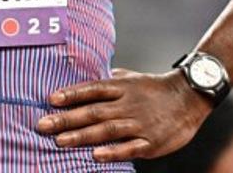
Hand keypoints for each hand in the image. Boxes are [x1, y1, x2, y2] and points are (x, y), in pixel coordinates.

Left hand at [36, 68, 212, 162]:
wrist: (189, 97)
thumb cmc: (154, 88)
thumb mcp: (130, 78)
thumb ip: (108, 80)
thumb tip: (83, 80)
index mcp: (121, 87)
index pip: (92, 89)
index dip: (71, 93)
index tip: (50, 99)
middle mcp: (127, 104)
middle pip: (93, 111)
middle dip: (66, 118)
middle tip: (43, 124)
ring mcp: (138, 123)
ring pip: (107, 130)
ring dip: (82, 136)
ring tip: (61, 141)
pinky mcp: (151, 141)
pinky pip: (129, 148)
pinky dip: (113, 152)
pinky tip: (96, 156)